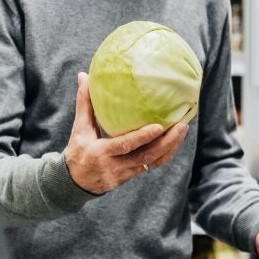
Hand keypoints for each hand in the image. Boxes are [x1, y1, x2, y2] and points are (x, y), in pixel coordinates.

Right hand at [65, 72, 188, 194]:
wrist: (75, 183)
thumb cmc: (77, 151)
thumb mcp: (79, 128)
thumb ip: (84, 102)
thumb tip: (84, 75)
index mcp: (101, 153)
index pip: (125, 145)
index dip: (142, 137)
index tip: (159, 126)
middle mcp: (115, 166)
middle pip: (146, 156)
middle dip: (167, 143)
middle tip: (182, 125)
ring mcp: (125, 174)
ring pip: (153, 162)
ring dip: (170, 147)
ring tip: (183, 129)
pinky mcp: (131, 177)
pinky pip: (151, 165)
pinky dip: (165, 153)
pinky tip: (174, 140)